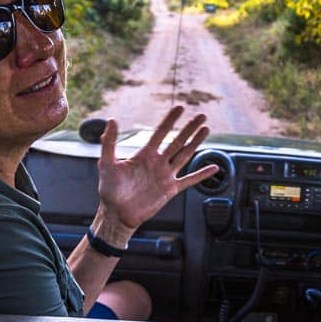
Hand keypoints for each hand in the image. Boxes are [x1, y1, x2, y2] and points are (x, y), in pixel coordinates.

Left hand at [96, 106, 218, 235]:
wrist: (117, 214)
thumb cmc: (109, 189)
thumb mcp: (106, 163)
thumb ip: (109, 142)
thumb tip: (112, 120)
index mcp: (144, 155)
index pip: (160, 133)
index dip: (170, 120)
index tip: (180, 107)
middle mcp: (157, 163)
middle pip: (177, 141)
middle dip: (189, 128)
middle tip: (201, 115)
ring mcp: (165, 176)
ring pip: (185, 155)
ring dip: (196, 143)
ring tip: (206, 129)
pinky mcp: (171, 190)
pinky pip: (189, 180)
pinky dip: (202, 175)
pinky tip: (213, 168)